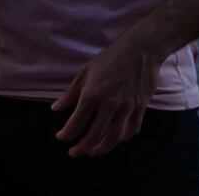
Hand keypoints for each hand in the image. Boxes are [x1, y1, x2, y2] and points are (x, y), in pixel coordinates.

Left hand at [57, 22, 171, 156]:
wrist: (143, 47)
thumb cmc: (112, 57)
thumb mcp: (86, 71)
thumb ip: (71, 93)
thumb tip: (55, 109)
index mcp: (92, 94)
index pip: (75, 124)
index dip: (65, 135)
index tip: (61, 137)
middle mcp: (109, 104)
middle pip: (93, 136)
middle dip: (81, 148)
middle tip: (74, 152)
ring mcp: (127, 107)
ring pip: (114, 137)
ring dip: (101, 149)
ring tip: (92, 152)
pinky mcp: (141, 106)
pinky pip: (132, 129)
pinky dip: (123, 138)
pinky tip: (115, 139)